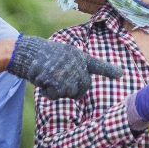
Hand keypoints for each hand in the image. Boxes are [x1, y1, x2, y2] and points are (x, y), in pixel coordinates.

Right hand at [8, 35, 123, 98]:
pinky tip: (42, 81)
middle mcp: (76, 64)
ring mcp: (68, 72)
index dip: (109, 70)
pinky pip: (56, 95)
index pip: (97, 65)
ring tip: (48, 77)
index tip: (121, 74)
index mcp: (79, 57)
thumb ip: (75, 69)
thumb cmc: (45, 56)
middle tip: (57, 80)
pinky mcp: (57, 80)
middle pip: (83, 88)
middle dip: (72, 90)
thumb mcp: (64, 58)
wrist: (28, 52)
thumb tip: (79, 88)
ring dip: (57, 91)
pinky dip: (48, 93)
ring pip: (69, 93)